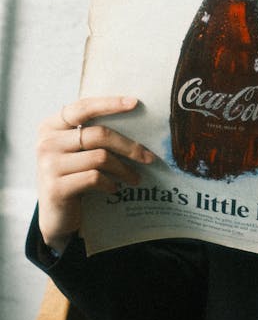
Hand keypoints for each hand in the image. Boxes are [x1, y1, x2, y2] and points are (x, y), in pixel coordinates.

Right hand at [37, 96, 154, 253]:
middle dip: (129, 146)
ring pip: (100, 157)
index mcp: (51, 127)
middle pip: (99, 135)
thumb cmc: (73, 176)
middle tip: (149, 158)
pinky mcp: (56, 188)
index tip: (135, 103)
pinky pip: (94, 178)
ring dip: (124, 169)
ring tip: (134, 178)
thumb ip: (92, 133)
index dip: (110, 103)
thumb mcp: (77, 152)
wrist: (56, 217)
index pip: (83, 108)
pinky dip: (110, 183)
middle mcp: (46, 143)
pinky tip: (114, 188)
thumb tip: (134, 118)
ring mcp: (48, 166)